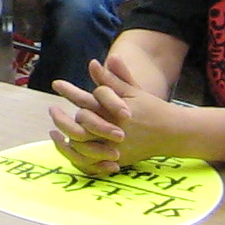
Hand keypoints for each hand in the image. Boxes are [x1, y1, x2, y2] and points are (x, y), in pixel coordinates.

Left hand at [46, 63, 202, 172]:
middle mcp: (113, 130)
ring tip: (54, 130)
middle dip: (62, 118)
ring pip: (82, 145)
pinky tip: (68, 147)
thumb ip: (113, 78)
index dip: (70, 91)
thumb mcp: (133, 91)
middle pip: (80, 125)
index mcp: (116, 111)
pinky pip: (91, 162)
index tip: (55, 83)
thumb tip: (94, 62)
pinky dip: (77, 156)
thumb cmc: (152, 108)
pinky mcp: (117, 160)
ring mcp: (115, 147)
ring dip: (66, 137)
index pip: (87, 100)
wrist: (173, 134)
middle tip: (51, 110)